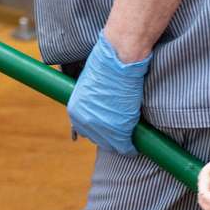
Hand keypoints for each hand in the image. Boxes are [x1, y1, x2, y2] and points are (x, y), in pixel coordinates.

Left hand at [67, 32, 151, 154]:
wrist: (120, 61)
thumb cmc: (106, 65)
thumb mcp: (89, 83)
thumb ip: (90, 100)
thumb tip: (97, 106)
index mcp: (75, 111)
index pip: (84, 129)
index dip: (98, 127)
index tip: (108, 126)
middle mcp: (85, 122)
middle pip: (97, 138)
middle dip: (108, 136)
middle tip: (120, 130)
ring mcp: (102, 129)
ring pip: (111, 145)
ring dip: (119, 142)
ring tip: (128, 138)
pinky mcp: (119, 132)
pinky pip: (125, 147)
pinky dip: (130, 147)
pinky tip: (134, 145)